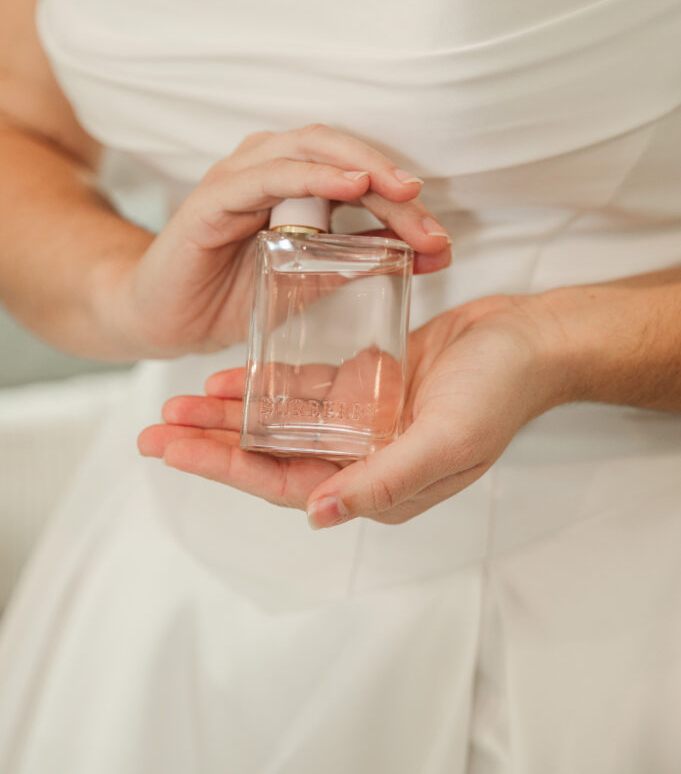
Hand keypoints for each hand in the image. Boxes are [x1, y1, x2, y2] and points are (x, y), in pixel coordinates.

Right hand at [101, 124, 451, 356]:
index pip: (354, 169)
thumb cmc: (234, 294)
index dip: (399, 198)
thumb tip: (434, 251)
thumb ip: (364, 258)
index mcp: (291, 181)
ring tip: (398, 190)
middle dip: (386, 174)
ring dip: (357, 166)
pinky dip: (309, 175)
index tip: (438, 237)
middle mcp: (266, 168)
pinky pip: (265, 176)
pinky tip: (346, 186)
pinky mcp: (211, 200)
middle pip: (336, 149)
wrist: (164, 321)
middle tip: (423, 205)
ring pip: (305, 149)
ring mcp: (237, 178)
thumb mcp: (314, 277)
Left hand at [138, 293, 571, 526]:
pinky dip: (269, 384)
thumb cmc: (499, 391)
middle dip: (211, 443)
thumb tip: (318, 515)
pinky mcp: (371, 383)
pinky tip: (233, 375)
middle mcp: (365, 458)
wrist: (533, 341)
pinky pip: (308, 389)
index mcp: (379, 485)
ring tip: (178, 401)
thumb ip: (385, 480)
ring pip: (282, 422)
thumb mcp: (445, 440)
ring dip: (232, 413)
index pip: (283, 483)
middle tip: (153, 430)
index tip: (170, 448)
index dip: (223, 467)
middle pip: (271, 455)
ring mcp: (365, 420)